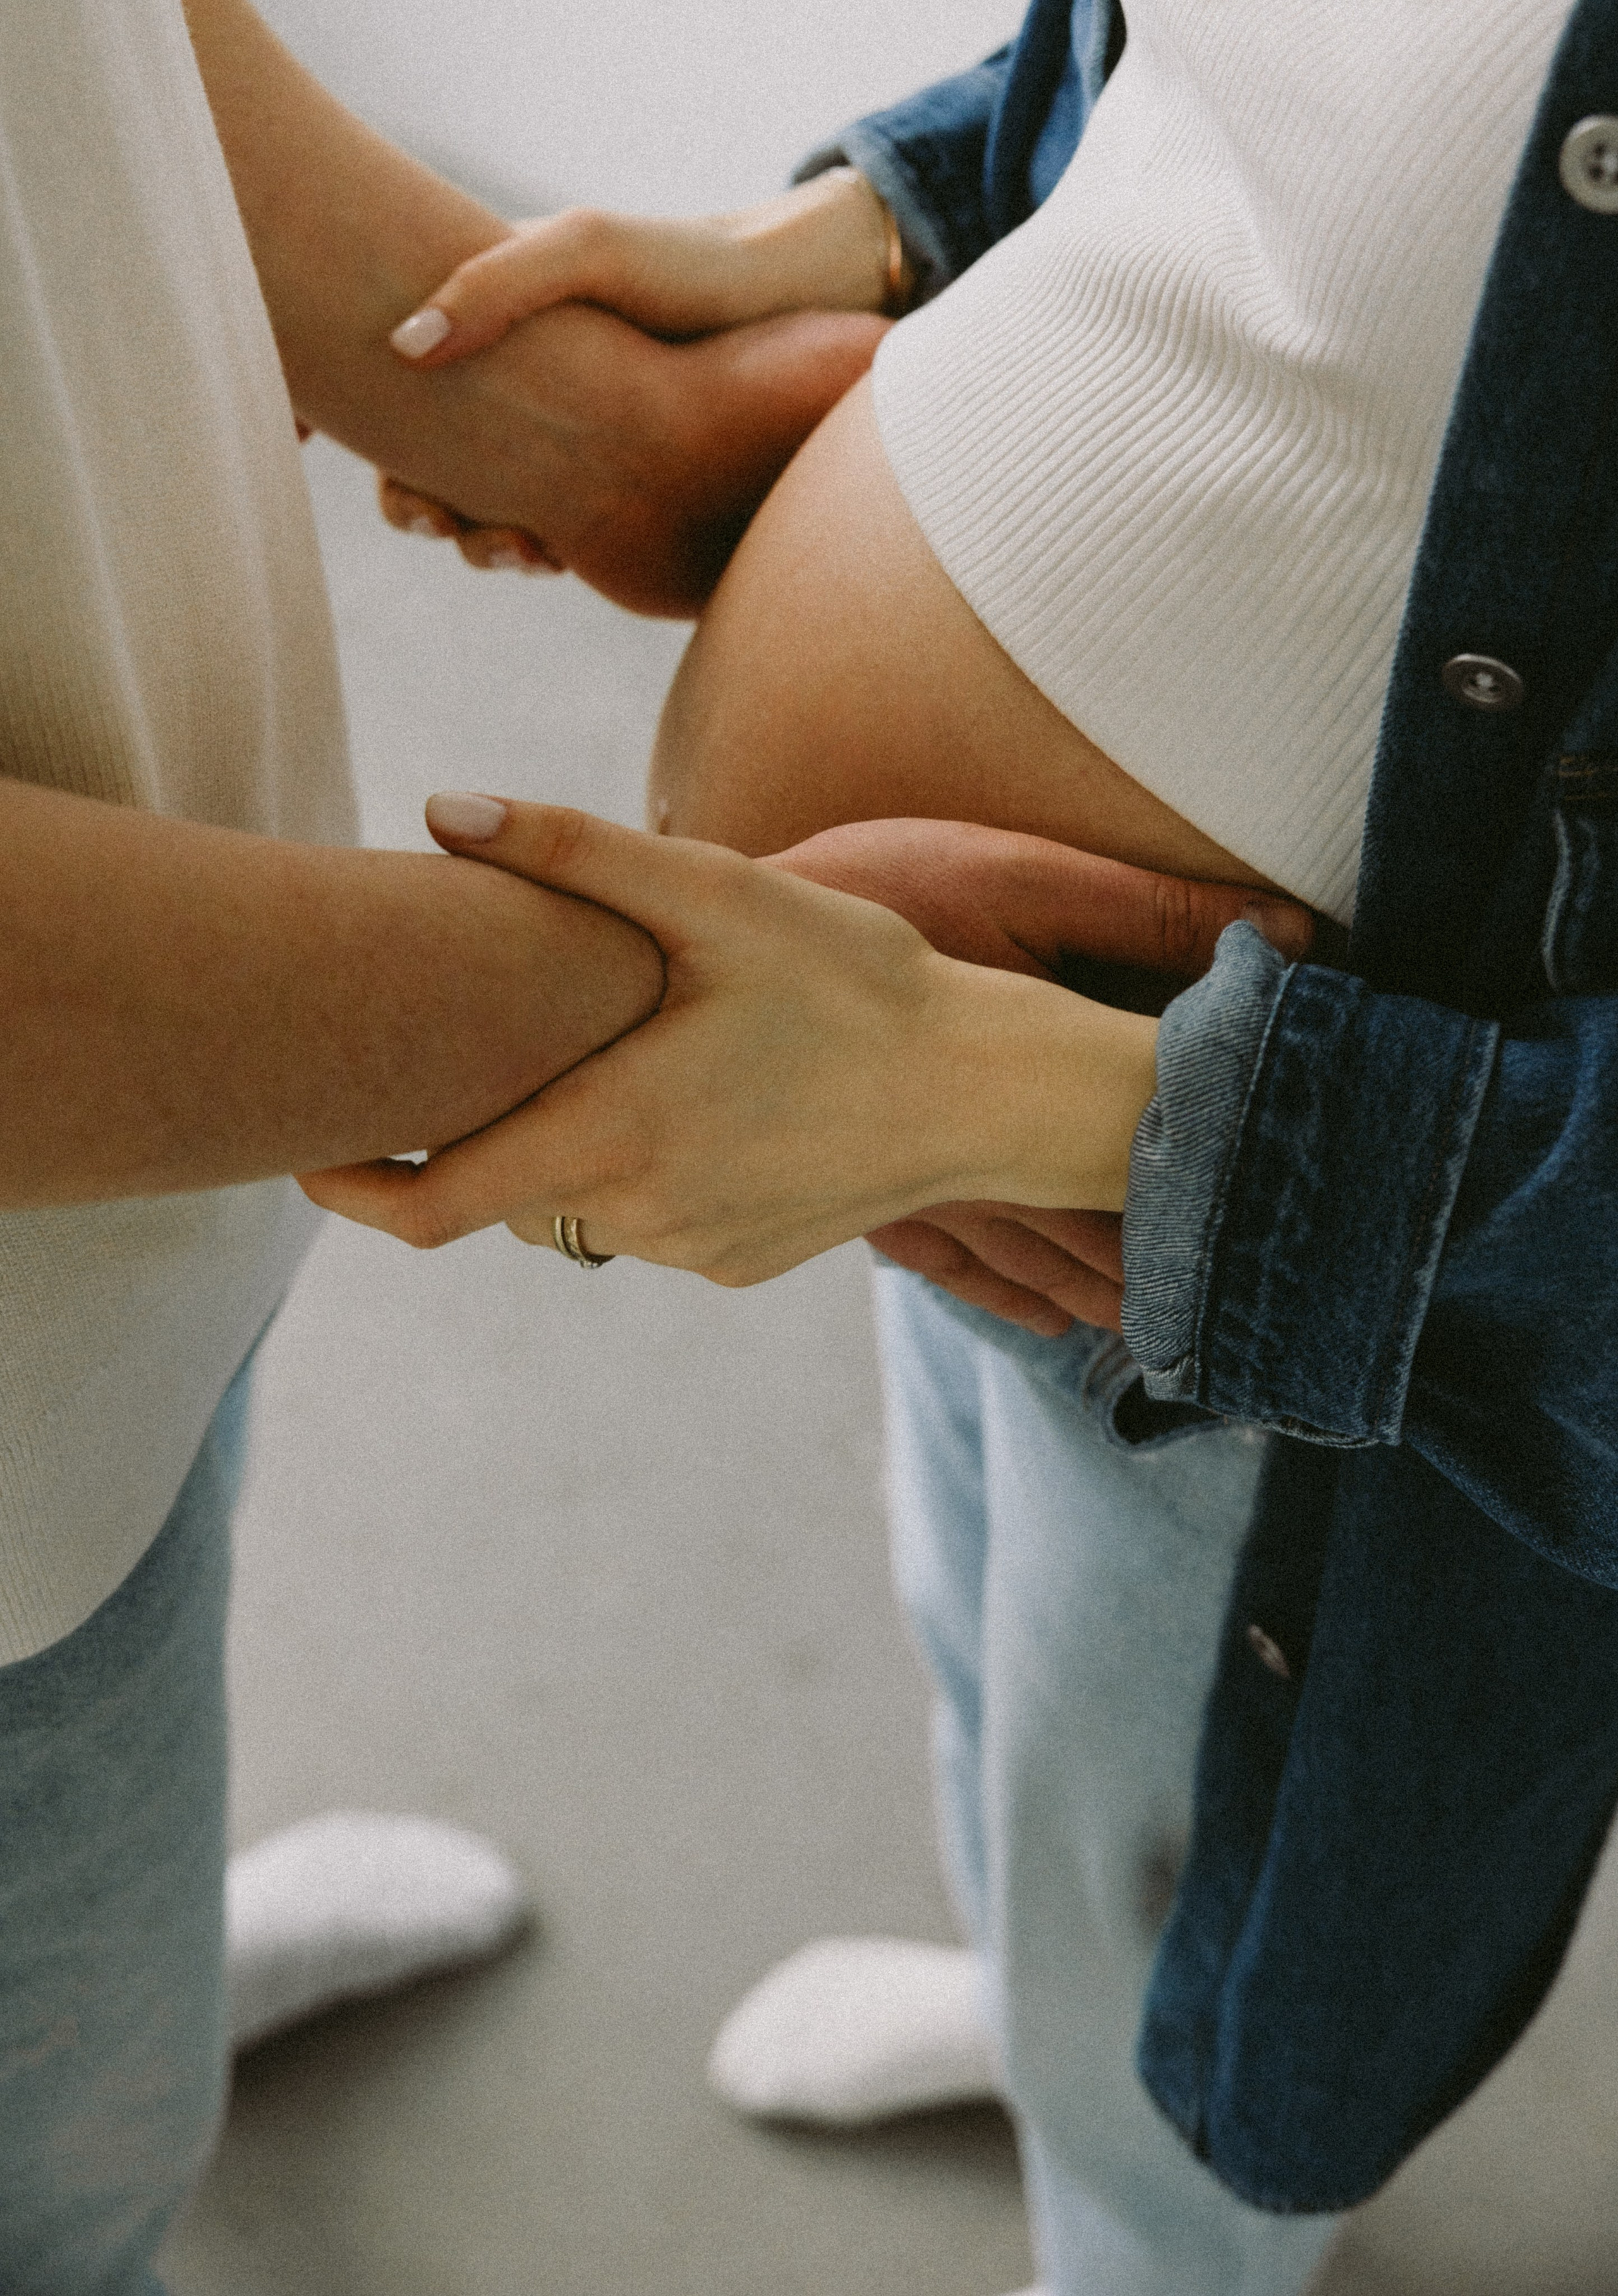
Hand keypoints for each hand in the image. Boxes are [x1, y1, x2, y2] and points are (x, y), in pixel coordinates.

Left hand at [297, 800, 1162, 1274]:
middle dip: (478, 1133)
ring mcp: (694, 1250)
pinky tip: (707, 1102)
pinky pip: (652, 1222)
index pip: (431, 1208)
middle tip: (491, 1048)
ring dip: (572, 1145)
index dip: (354, 1188)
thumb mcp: (719, 895)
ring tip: (626, 1056)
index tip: (311, 1151)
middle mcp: (640, 1214)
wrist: (991, 1091)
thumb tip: (442, 809)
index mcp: (611, 1135)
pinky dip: (644, 1170)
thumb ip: (573, 853)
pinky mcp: (742, 1263)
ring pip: (579, 1207)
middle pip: (504, 1195)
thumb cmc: (858, 984)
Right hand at [374, 172, 895, 587]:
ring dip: (476, 537)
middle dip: (414, 501)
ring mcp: (559, 432)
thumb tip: (407, 347)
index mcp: (492, 317)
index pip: (388, 370)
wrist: (792, 309)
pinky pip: (539, 523)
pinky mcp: (605, 479)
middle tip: (438, 523)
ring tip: (514, 550)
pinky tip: (550, 556)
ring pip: (479, 500)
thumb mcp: (584, 251)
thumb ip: (494, 285)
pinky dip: (528, 547)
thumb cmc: (685, 268)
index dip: (346, 410)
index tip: (330, 448)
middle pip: (423, 453)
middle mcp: (516, 378)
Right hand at [762, 817, 1314, 1336]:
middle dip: (1176, 1263)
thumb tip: (1297, 933)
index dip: (1222, 1193)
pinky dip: (1013, 1298)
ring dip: (1104, 1292)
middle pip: (1099, 1226)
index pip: (1150, 1156)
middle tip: (1258, 1309)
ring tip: (1182, 1329)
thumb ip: (1154, 909)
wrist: (704, 937)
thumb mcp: (1016, 874)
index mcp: (1029, 1078)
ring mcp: (916, 1185)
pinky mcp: (866, 1194)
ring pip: (1035, 1263)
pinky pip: (956, 1271)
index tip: (1290, 1225)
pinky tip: (1052, 1321)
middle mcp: (976, 1152)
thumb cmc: (871, 882)